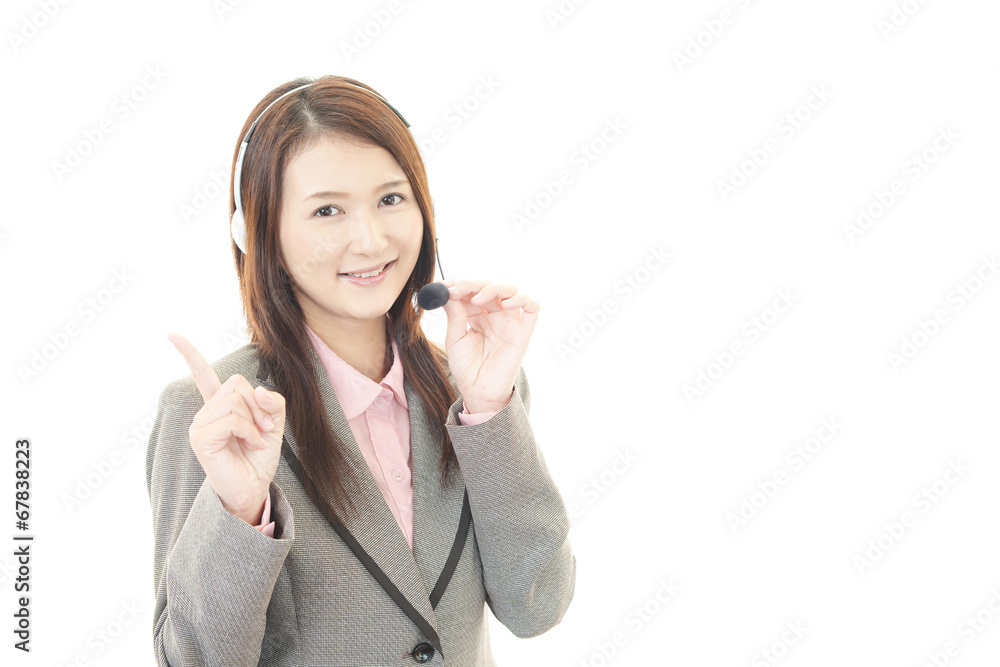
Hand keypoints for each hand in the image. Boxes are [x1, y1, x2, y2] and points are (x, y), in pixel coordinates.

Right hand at [167, 333, 285, 524]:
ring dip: (255, 420)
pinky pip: (231, 418)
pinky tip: (251, 444)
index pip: (202, 374)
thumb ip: (272, 402)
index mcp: (220, 406)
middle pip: (236, 383)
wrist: (253, 487)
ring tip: (257, 439)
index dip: (189, 353)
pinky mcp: (201, 438)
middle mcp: (206, 413)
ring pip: (235, 400)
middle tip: (265, 427)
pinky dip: (249, 430)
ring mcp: (200, 424)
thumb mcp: (274, 423)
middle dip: (257, 403)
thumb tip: (258, 390)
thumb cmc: (259, 457)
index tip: (171, 334)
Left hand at [438, 280, 538, 412]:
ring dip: (494, 288)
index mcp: (478, 317)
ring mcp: (510, 323)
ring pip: (511, 291)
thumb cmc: (467, 369)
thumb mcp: (455, 339)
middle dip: (473, 285)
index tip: (444, 287)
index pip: (473, 292)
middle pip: (490, 287)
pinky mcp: (523, 333)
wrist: (478, 393)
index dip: (460, 286)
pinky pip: (532, 308)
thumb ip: (454, 314)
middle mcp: (495, 316)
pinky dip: (522, 299)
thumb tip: (445, 290)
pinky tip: (506, 304)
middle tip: (456, 290)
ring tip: (477, 299)